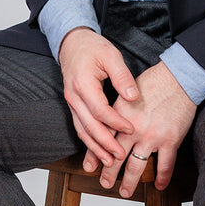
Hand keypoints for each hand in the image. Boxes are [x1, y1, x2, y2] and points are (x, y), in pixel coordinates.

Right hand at [58, 27, 138, 168]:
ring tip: (109, 161)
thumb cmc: (92, 48)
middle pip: (89, 126)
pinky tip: (99, 151)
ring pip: (82, 130)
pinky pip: (80, 127)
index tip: (131, 129)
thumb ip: (122, 76)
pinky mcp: (74, 106)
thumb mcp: (111, 55)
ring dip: (95, 148)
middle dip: (104, 144)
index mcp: (83, 84)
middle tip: (119, 156)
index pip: (100, 110)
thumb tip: (133, 97)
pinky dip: (89, 141)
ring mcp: (71, 103)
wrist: (72, 43)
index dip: (115, 122)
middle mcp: (74, 96)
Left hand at [101, 62, 196, 196]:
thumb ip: (118, 110)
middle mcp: (133, 129)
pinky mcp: (170, 140)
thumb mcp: (127, 93)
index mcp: (120, 116)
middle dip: (108, 173)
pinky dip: (162, 178)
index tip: (90, 167)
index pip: (103, 140)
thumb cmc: (154, 82)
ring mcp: (152, 137)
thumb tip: (110, 121)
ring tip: (124, 192)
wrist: (178, 79)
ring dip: (129, 181)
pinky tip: (159, 186)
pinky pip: (165, 165)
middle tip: (104, 183)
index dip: (95, 155)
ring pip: (136, 166)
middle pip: (115, 157)